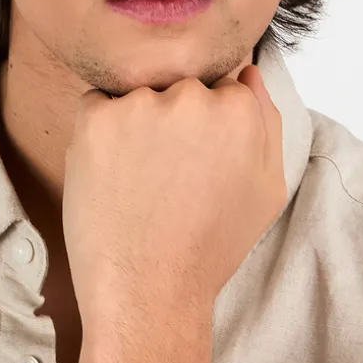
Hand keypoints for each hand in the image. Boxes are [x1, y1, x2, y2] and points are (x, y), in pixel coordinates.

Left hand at [61, 60, 285, 347]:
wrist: (148, 289)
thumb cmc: (210, 246)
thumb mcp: (266, 190)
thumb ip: (266, 122)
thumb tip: (247, 72)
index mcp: (238, 111)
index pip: (220, 87)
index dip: (206, 128)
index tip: (197, 164)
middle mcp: (191, 99)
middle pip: (178, 88)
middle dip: (172, 122)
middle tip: (166, 178)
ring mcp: (139, 106)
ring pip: (136, 96)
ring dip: (135, 125)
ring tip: (139, 183)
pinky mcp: (95, 120)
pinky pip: (95, 106)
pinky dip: (99, 133)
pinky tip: (112, 177)